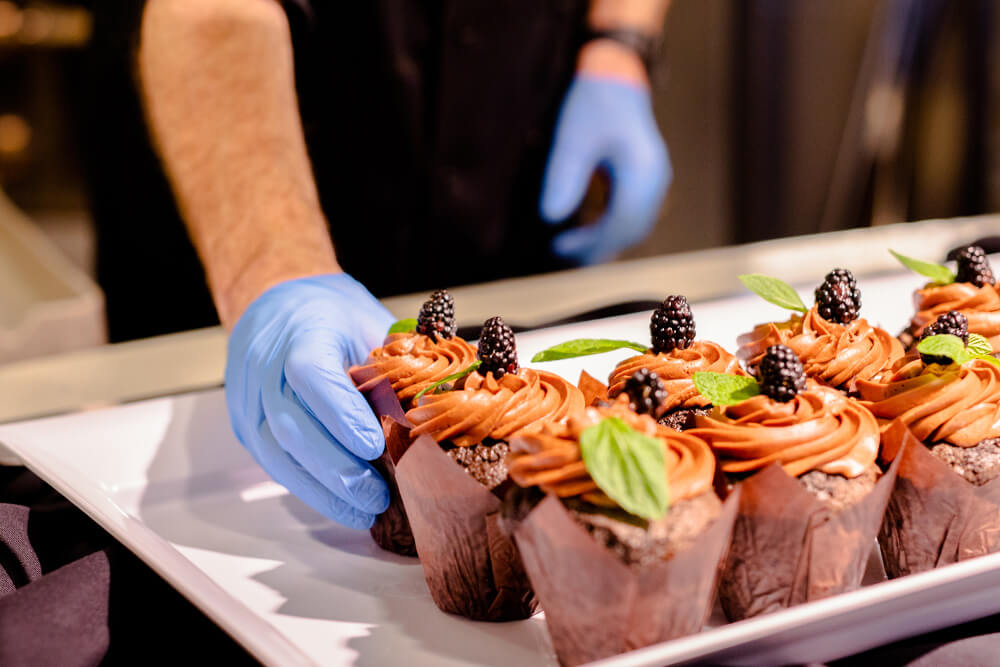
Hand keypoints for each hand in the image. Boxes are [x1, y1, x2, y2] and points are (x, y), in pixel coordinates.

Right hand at [225, 273, 392, 528]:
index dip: (341, 414)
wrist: (276, 301)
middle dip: (336, 468)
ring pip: (276, 452)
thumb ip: (396, 359)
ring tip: (363, 511)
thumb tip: (443, 399)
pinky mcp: (245, 424)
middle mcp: (264, 366)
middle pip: (290, 424)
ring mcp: (248, 398)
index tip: (374, 446)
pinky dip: (308, 488)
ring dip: (321, 489)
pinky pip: (273, 462)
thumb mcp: (368, 320)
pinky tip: (341, 504)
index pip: (311, 374)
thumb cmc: (330, 313)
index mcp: (301, 331)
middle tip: (377, 495)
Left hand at [540, 73, 670, 264]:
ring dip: (605, 241)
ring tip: (570, 248)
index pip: (621, 223)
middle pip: (631, 230)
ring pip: (634, 225)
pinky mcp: (647, 179)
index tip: (559, 247)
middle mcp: (656, 179)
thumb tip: (551, 218)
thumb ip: (564, 176)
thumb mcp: (573, 137)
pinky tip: (586, 229)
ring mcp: (656, 180)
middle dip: (597, 248)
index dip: (591, 243)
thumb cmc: (595, 101)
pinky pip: (633, 214)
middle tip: (561, 255)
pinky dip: (611, 227)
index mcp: (643, 170)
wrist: (617, 74)